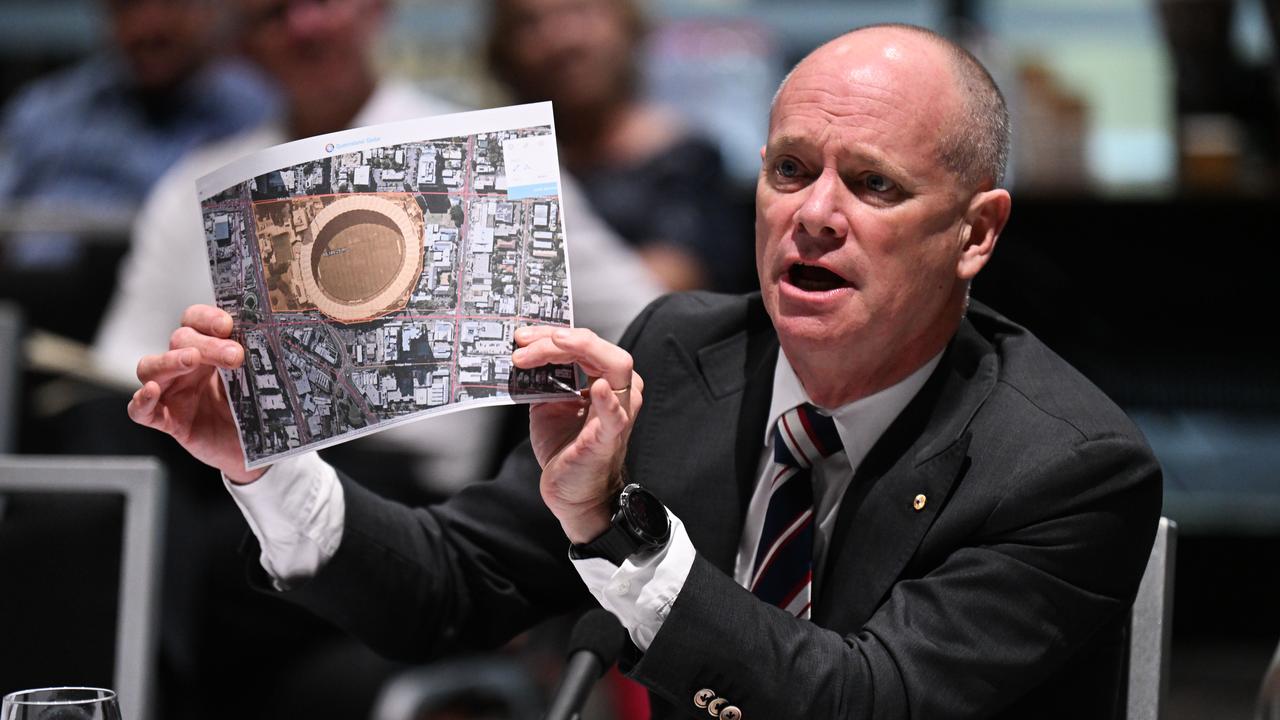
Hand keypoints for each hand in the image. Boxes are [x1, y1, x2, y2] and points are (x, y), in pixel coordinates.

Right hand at [127, 305, 264, 483]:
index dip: (207, 318)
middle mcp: (186, 367)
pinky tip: (151, 391)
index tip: (228, 325)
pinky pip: (140, 410)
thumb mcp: (258, 380)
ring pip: (151, 367)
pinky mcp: (167, 420)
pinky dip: (142, 400)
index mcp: (208, 349)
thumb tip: (269, 341)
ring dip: (169, 360)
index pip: (195, 321)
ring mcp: (173, 392)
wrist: (257, 446)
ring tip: (191, 359)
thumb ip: (255, 361)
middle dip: (206, 344)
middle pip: (180, 340)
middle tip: (235, 355)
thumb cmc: (255, 408)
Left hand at [512, 326, 643, 543]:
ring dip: (579, 351)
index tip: (521, 338)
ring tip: (548, 348)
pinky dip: (608, 400)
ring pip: (615, 365)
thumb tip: (520, 354)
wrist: (572, 492)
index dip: (550, 335)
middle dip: (559, 338)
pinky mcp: (610, 438)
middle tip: (524, 342)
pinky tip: (596, 388)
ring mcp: (619, 412)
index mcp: (604, 379)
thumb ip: (542, 379)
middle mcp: (619, 390)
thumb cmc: (565, 448)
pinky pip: (616, 416)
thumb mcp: (547, 404)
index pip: (582, 344)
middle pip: (598, 347)